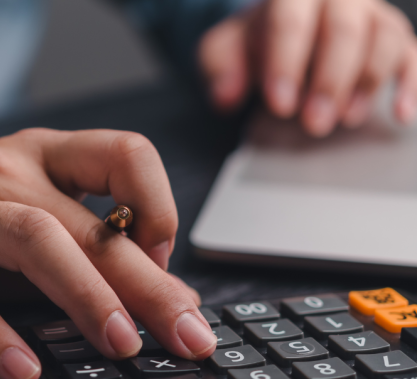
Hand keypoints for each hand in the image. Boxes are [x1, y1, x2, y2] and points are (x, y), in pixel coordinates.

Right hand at [0, 129, 214, 378]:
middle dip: (146, 282)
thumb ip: (86, 246)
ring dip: (85, 295)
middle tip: (188, 333)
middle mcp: (3, 173)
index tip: (163, 260)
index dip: (156, 205)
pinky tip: (25, 370)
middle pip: (85, 222)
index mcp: (41, 155)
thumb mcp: (24, 210)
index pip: (123, 154)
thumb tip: (167, 296)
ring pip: (32, 241)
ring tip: (122, 345)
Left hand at [199, 0, 416, 135]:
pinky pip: (410, 56)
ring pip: (382, 39)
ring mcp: (370, 15)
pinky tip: (401, 116)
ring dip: (366, 83)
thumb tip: (224, 96)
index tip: (280, 106)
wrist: (282, 31)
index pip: (290, 21)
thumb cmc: (253, 43)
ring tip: (345, 120)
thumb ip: (219, 68)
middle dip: (329, 81)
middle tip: (313, 123)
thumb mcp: (223, 51)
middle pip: (343, 31)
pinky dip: (410, 85)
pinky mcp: (393, 38)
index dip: (286, 64)